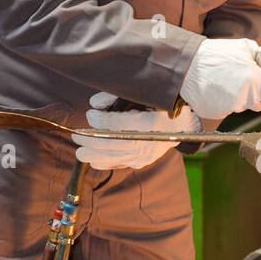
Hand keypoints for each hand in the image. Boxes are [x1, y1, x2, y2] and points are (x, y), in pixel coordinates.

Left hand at [72, 92, 200, 169]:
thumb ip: (116, 96)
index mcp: (148, 123)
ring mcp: (144, 155)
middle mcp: (146, 142)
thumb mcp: (143, 95)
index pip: (117, 125)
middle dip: (91, 141)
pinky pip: (119, 165)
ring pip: (114, 158)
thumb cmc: (161, 106)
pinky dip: (104, 163)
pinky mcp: (142, 162)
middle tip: (77, 136)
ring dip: (93, 155)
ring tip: (79, 151)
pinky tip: (92, 160)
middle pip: (112, 144)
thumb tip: (94, 103)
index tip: (90, 115)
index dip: (100, 120)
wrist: (183, 125)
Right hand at [179, 38, 260, 118]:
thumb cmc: (216, 54)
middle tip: (246, 76)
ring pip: (245, 106)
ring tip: (228, 79)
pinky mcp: (217, 114)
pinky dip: (227, 102)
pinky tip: (218, 88)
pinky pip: (229, 110)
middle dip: (258, 91)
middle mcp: (243, 98)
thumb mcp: (246, 48)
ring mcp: (229, 108)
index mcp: (254, 80)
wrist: (186, 65)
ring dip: (242, 96)